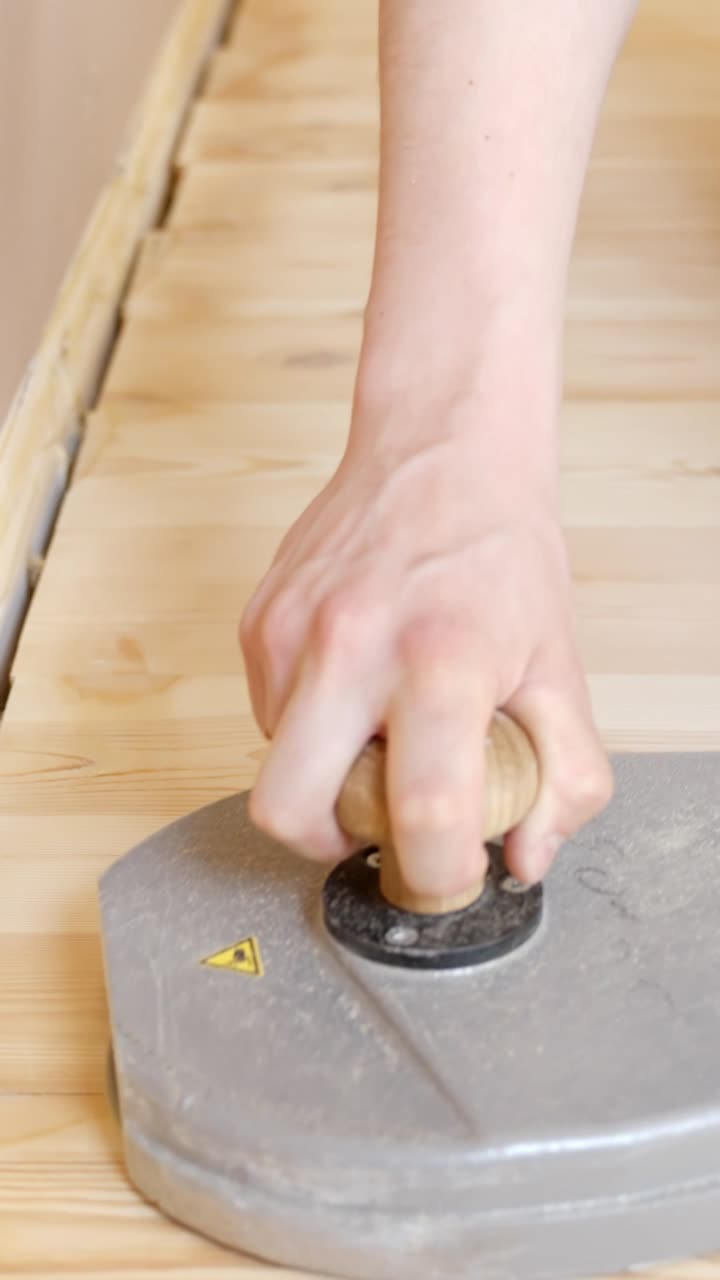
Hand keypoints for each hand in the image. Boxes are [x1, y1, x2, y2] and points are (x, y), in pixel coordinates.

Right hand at [239, 382, 612, 899]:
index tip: (446, 876)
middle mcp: (350, 645)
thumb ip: (564, 772)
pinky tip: (357, 686)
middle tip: (378, 826)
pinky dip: (310, 726)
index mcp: (441, 659)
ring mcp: (290, 631)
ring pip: (275, 765)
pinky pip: (270, 715)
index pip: (422, 810)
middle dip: (330, 847)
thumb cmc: (501, 550)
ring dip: (326, 775)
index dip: (435, 874)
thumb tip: (526, 854)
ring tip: (381, 727)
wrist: (442, 450)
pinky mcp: (258, 620)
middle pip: (288, 812)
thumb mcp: (559, 663)